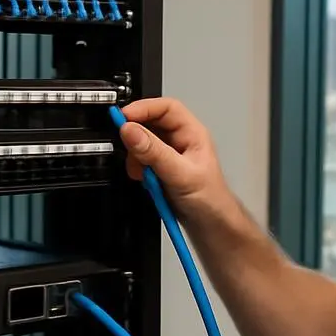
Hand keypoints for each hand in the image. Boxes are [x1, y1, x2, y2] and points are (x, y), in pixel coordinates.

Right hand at [117, 97, 228, 219]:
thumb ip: (153, 152)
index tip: (124, 117)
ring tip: (143, 171)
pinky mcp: (160, 170)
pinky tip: (145, 180)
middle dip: (137, 136)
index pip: (165, 108)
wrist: (211, 227)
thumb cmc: (210, 200)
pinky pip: (140, 161)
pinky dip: (137, 169)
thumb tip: (131, 130)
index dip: (143, 108)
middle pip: (150, 123)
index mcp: (192, 133)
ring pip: (142, 143)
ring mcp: (169, 155)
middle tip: (128, 145)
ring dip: (137, 156)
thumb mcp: (179, 173)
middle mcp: (180, 141)